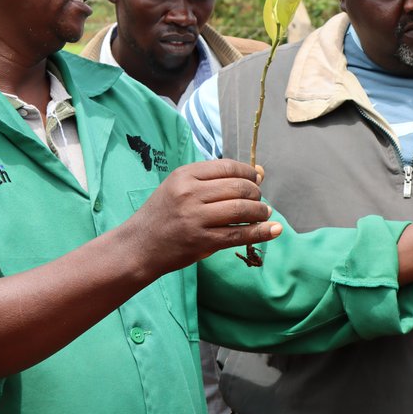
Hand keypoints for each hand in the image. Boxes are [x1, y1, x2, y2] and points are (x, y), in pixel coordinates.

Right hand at [121, 159, 279, 275]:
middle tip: (259, 201)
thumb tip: (259, 171)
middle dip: (256, 194)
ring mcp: (195, 217)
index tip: (256, 179)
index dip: (249, 173)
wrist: (139, 246)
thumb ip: (215, 179)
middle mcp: (190, 193)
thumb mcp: (180, 187)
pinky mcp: (201, 241)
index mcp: (185, 175)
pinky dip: (261, 232)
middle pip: (239, 187)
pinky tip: (273, 230)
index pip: (228, 167)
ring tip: (264, 214)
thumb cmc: (163, 214)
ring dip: (260, 212)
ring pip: (242, 209)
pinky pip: (239, 234)